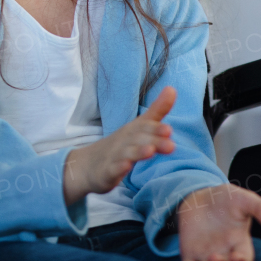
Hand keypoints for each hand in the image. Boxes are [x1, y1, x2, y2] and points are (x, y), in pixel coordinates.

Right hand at [64, 86, 175, 205]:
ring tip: (150, 151)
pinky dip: (118, 168)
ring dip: (138, 152)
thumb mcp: (140, 127)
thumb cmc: (121, 144)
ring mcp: (114, 156)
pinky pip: (112, 169)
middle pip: (139, 139)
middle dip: (155, 140)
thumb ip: (157, 110)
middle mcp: (124, 141)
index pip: (145, 126)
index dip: (156, 128)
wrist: (88, 164)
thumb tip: (172, 88)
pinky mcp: (106, 172)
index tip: (169, 130)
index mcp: (133, 130)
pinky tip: (126, 167)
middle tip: (171, 145)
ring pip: (127, 153)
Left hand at [176, 184, 260, 260]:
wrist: (202, 198)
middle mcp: (225, 254)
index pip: (244, 259)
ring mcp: (207, 257)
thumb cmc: (227, 199)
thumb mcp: (244, 198)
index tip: (236, 258)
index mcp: (240, 243)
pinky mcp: (190, 257)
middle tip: (214, 257)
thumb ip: (259, 207)